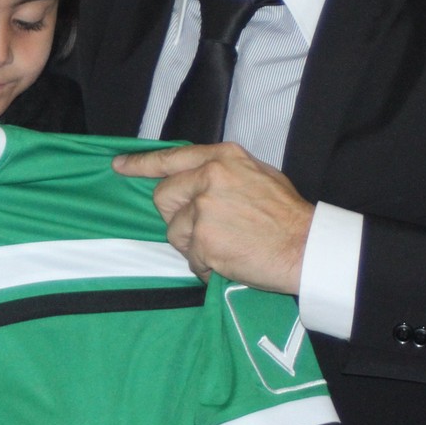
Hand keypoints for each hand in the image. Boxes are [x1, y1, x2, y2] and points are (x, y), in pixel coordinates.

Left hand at [113, 142, 313, 294]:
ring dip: (195, 246)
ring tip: (228, 246)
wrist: (306, 246)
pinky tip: (231, 262)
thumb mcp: (256, 174)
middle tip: (204, 229)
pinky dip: (207, 267)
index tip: (119, 166)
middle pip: (163, 198)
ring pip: (175, 233)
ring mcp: (204, 210)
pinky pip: (190, 260)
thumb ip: (221, 172)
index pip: (171, 157)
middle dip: (177, 217)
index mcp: (222, 157)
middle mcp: (209, 177)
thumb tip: (193, 178)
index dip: (141, 164)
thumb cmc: (286, 213)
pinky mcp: (204, 242)